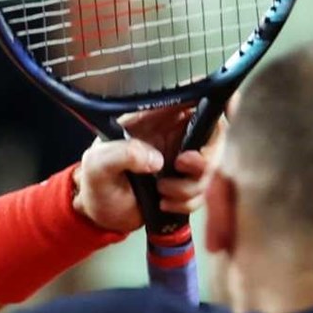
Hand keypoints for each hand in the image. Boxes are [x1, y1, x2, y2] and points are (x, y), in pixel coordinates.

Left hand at [72, 106, 220, 233]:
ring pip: (211, 169)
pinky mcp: (187, 183)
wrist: (101, 213)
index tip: (217, 118)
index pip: (193, 99)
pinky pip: (204, 192)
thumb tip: (156, 159)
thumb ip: (122, 153)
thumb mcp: (98, 164)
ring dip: (190, 188)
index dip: (213, 103)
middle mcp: (173, 135)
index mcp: (154, 118)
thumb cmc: (96, 181)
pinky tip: (164, 203)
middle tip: (181, 167)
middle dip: (205, 159)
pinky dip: (187, 202)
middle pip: (215, 136)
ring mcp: (182, 159)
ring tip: (160, 192)